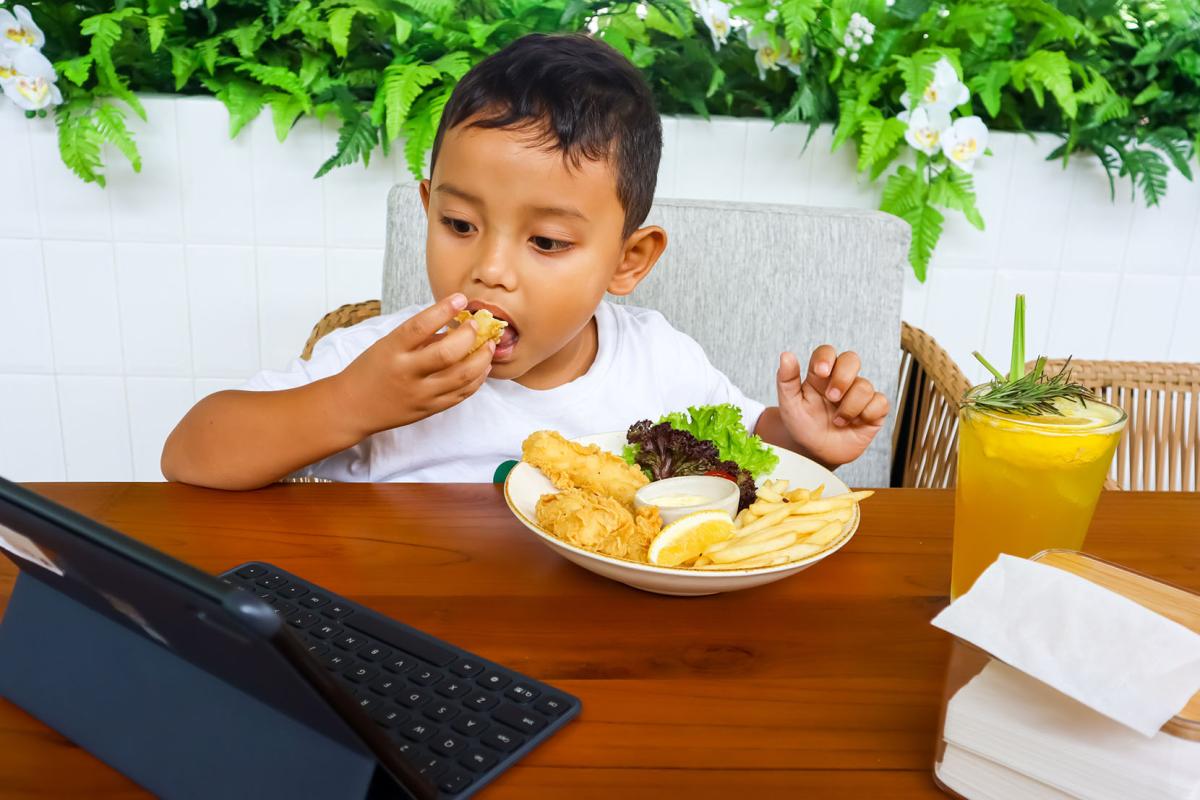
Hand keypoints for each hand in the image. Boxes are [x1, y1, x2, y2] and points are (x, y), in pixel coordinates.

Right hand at [335, 294, 493, 435]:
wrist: (353, 407)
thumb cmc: (371, 370)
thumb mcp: (387, 345)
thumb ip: (420, 337)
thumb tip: (456, 325)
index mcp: (391, 350)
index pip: (419, 326)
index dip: (443, 310)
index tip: (461, 298)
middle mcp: (406, 373)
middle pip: (447, 353)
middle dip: (469, 336)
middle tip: (477, 325)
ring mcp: (420, 394)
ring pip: (462, 376)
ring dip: (482, 358)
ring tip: (489, 345)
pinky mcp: (430, 409)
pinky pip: (461, 394)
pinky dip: (478, 379)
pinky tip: (483, 367)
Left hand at [776, 345, 888, 468]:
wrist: (816, 452)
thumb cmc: (803, 425)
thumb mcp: (789, 404)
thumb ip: (786, 379)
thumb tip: (786, 355)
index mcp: (820, 375)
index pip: (827, 352)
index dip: (826, 357)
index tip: (820, 372)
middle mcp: (841, 380)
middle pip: (851, 359)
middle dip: (843, 378)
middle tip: (831, 397)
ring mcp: (858, 394)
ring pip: (864, 386)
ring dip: (849, 407)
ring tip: (837, 421)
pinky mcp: (874, 410)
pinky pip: (880, 402)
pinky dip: (867, 414)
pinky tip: (855, 423)